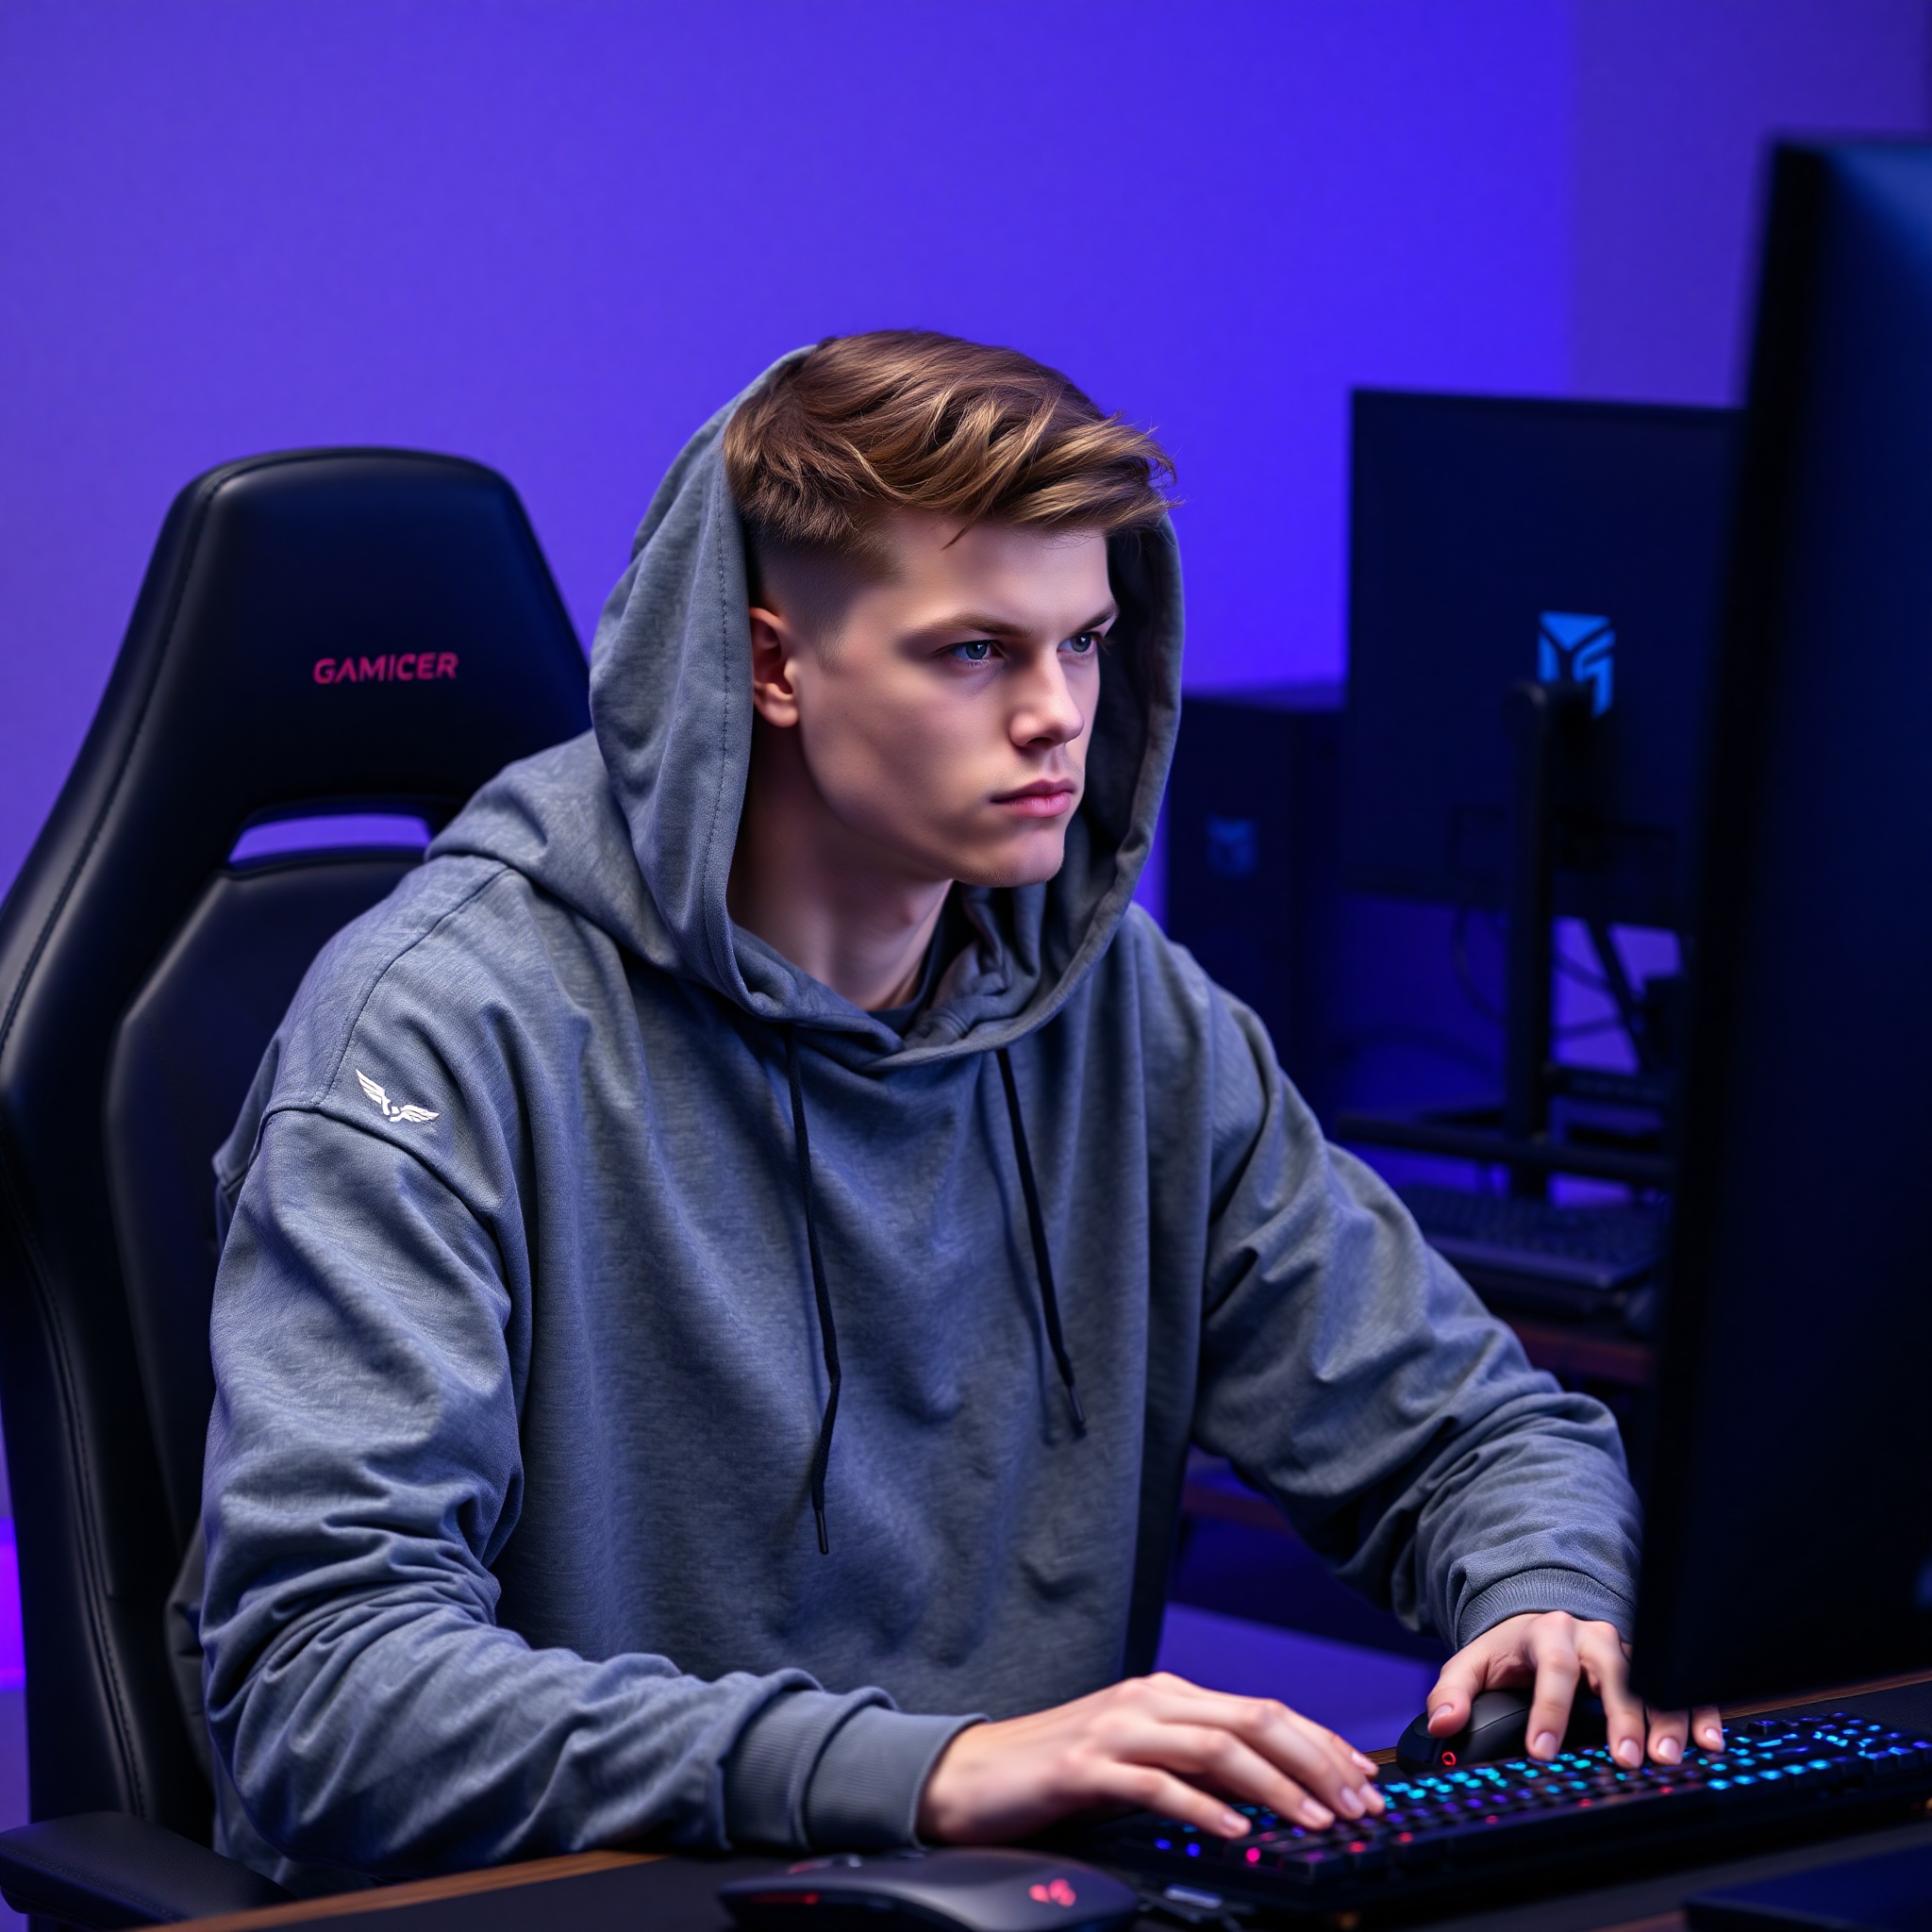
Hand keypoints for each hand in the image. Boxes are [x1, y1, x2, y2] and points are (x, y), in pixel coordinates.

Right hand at [917, 1672, 1383, 1844]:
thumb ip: (1197, 1766)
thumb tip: (1270, 1794)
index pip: (1264, 1711)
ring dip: (1275, 1786)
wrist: (971, 1774)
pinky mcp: (1087, 1764)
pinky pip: (1158, 1783)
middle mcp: (1150, 1700)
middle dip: (1317, 1762)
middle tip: (1359, 1805)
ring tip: (1314, 1821)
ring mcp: (1118, 1728)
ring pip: (1218, 1745)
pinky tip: (1235, 1832)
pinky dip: (1204, 1807)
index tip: (1364, 1782)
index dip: (1321, 1745)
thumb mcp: (1139, 1759)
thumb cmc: (1056, 1771)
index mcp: (1167, 1695)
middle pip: (1255, 1719)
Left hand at [1426, 1611, 1723, 1767]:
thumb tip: (1442, 1725)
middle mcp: (1592, 1638)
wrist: (1543, 1615)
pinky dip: (1699, 1711)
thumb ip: (1452, 1692)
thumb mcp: (1475, 1662)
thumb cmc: (1511, 1650)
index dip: (1548, 1712)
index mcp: (1547, 1633)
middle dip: (1621, 1714)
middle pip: (1612, 1671)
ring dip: (1664, 1718)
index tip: (1542, 1752)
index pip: (1550, 1669)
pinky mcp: (1653, 1665)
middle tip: (1627, 1758)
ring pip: (1653, 1678)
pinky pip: (1681, 1684)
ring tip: (1668, 1758)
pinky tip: (1710, 1742)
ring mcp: (1628, 1650)